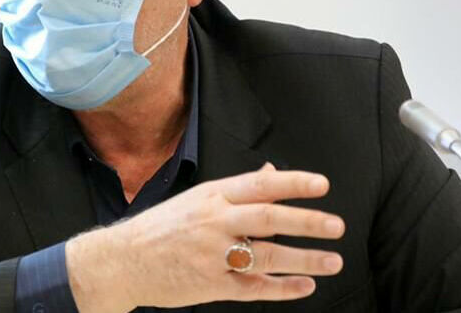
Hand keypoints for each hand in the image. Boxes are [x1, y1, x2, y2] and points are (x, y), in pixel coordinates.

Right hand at [65, 164, 344, 311]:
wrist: (123, 260)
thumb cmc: (162, 227)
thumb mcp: (197, 199)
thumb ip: (237, 190)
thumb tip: (272, 172)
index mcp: (211, 195)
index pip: (259, 184)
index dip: (293, 183)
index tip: (322, 185)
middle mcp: (213, 221)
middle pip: (267, 218)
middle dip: (306, 221)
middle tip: (337, 225)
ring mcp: (211, 254)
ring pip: (267, 256)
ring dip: (304, 259)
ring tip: (333, 260)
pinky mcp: (210, 285)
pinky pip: (253, 288)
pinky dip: (282, 289)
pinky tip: (304, 287)